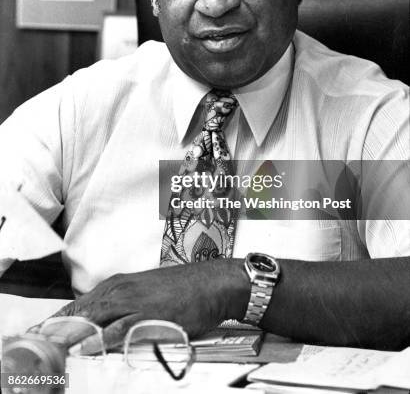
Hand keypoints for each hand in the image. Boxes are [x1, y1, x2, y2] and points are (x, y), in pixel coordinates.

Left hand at [49, 259, 248, 352]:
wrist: (211, 282)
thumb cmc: (182, 289)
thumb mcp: (147, 294)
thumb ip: (124, 308)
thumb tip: (106, 326)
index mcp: (118, 285)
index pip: (78, 304)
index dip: (56, 320)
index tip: (38, 333)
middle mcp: (120, 290)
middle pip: (78, 311)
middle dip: (54, 328)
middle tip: (35, 342)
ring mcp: (133, 301)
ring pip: (92, 317)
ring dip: (68, 333)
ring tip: (48, 347)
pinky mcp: (147, 313)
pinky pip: (117, 328)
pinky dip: (97, 338)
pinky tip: (82, 347)